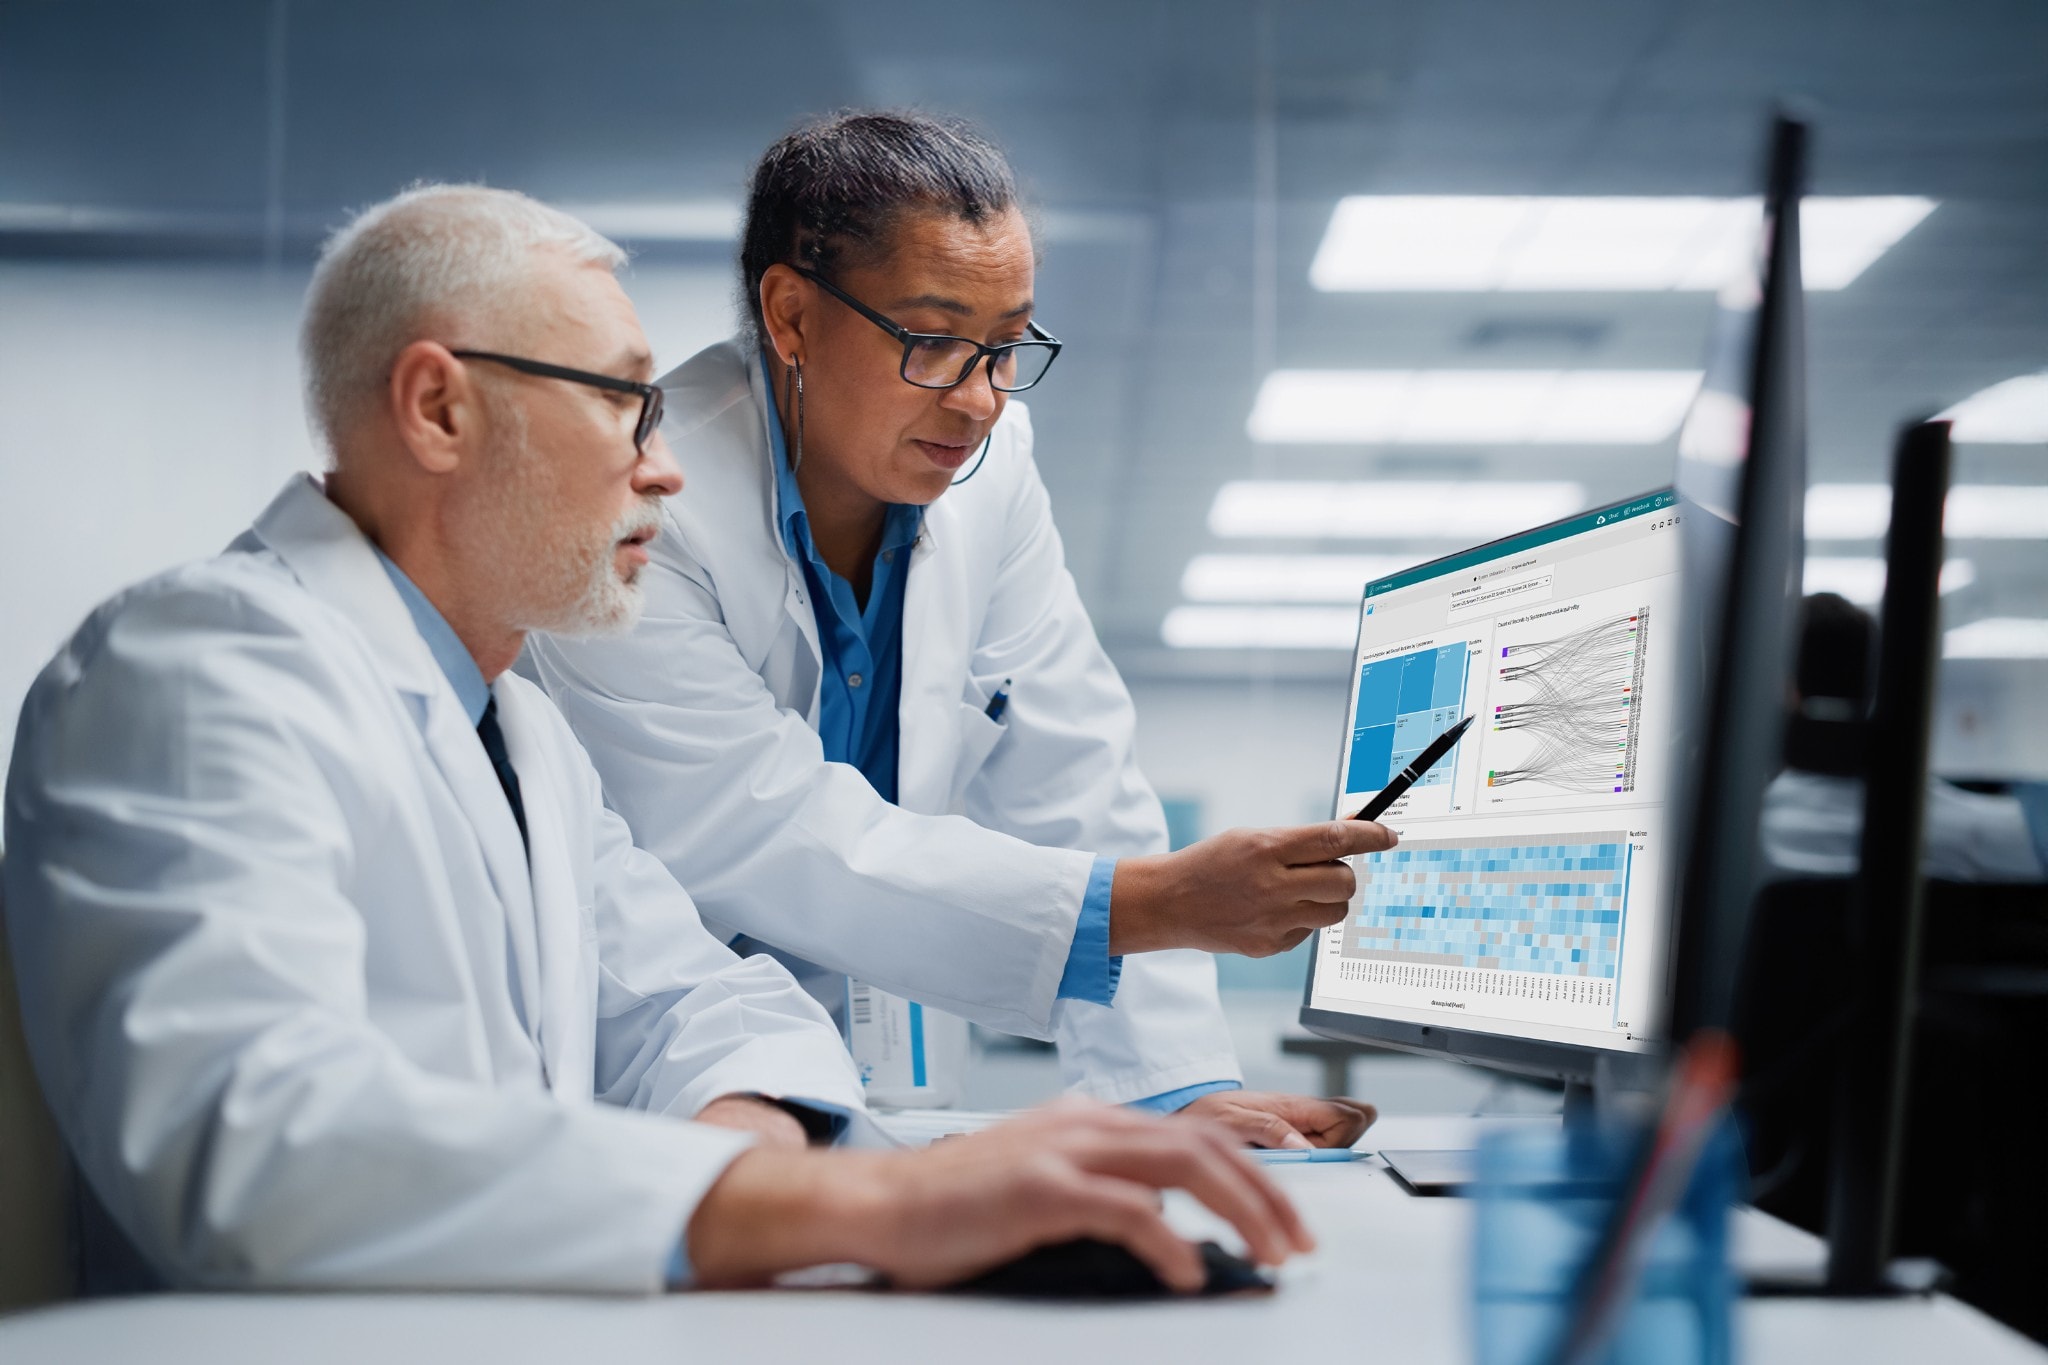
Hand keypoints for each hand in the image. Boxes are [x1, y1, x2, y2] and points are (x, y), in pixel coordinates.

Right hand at [685, 1100, 1312, 1291]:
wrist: (877, 1203)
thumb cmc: (952, 1207)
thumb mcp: (1043, 1186)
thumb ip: (1103, 1192)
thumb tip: (1169, 1228)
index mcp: (1089, 1119)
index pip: (1195, 1132)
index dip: (1253, 1171)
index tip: (1288, 1214)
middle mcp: (1084, 1121)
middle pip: (1205, 1143)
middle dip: (1266, 1193)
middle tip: (1299, 1243)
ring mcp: (1063, 1148)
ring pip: (1182, 1164)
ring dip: (1239, 1209)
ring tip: (1267, 1253)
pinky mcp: (1041, 1186)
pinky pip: (1128, 1209)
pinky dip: (1169, 1241)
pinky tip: (1188, 1272)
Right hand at [1110, 820, 1397, 956]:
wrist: (1169, 903)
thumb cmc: (1212, 864)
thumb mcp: (1251, 838)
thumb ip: (1298, 840)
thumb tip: (1350, 833)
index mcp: (1267, 848)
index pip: (1335, 839)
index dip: (1370, 836)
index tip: (1388, 836)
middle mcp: (1272, 885)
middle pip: (1343, 881)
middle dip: (1345, 873)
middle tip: (1327, 868)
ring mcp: (1272, 920)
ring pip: (1335, 912)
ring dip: (1330, 899)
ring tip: (1303, 891)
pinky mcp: (1269, 946)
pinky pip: (1309, 932)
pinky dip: (1302, 919)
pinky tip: (1274, 911)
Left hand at [1176, 1091, 1377, 1150]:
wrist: (1188, 1114)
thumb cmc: (1205, 1113)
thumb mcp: (1230, 1121)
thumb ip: (1268, 1129)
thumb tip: (1306, 1147)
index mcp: (1293, 1106)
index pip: (1349, 1115)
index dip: (1344, 1136)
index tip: (1318, 1153)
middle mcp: (1303, 1114)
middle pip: (1354, 1126)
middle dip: (1341, 1146)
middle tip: (1306, 1156)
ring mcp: (1301, 1125)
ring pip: (1343, 1137)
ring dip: (1328, 1153)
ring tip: (1292, 1158)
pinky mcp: (1293, 1136)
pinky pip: (1325, 1144)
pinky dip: (1317, 1154)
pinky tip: (1294, 1161)